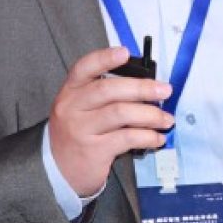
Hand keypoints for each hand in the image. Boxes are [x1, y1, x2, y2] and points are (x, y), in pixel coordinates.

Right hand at [48, 46, 173, 196]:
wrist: (56, 169)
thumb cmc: (79, 132)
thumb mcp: (81, 108)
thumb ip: (105, 94)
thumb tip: (147, 86)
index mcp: (71, 91)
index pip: (84, 68)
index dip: (105, 58)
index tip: (125, 52)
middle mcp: (72, 108)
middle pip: (108, 90)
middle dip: (142, 88)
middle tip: (165, 90)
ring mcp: (81, 130)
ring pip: (121, 113)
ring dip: (150, 115)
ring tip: (166, 119)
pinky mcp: (93, 151)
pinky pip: (126, 138)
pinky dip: (147, 136)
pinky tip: (157, 138)